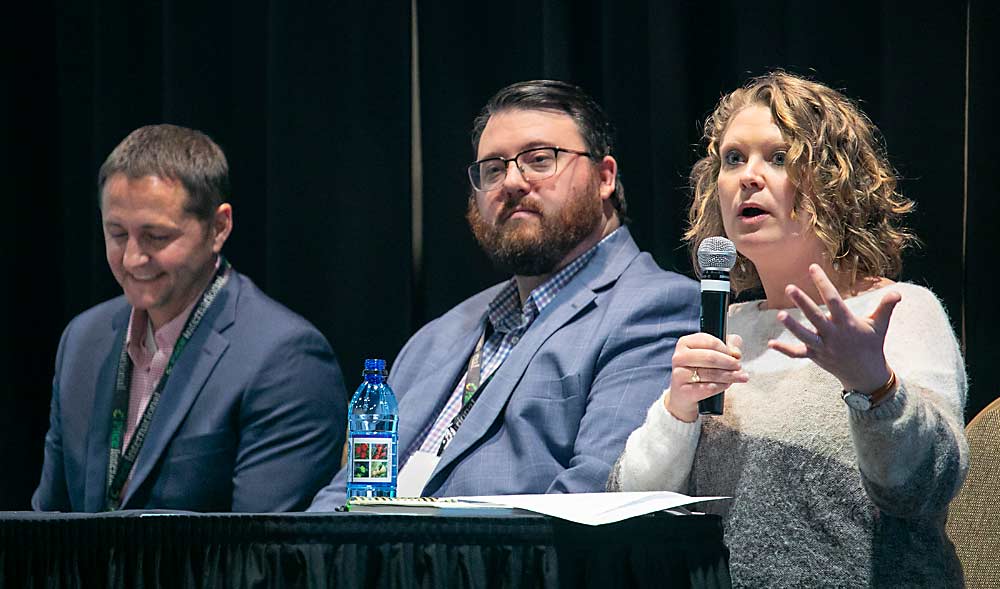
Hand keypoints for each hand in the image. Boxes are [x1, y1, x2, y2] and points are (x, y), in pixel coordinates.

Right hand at [666, 332, 746, 421]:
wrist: (684, 393)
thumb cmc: (700, 369)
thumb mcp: (713, 352)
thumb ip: (729, 346)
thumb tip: (736, 353)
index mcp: (685, 343)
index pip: (710, 342)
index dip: (726, 349)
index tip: (735, 355)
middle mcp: (679, 357)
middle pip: (711, 357)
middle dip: (729, 362)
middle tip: (739, 366)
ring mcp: (679, 375)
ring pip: (711, 374)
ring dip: (729, 375)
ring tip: (739, 377)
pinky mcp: (684, 391)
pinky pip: (709, 388)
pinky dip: (721, 386)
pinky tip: (727, 384)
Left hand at [768, 264, 898, 391]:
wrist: (867, 375)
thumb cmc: (872, 345)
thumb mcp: (880, 325)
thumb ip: (886, 307)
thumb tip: (897, 292)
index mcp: (847, 323)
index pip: (833, 299)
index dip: (823, 283)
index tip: (812, 267)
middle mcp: (833, 334)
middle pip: (816, 316)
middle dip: (803, 302)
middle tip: (790, 288)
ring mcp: (823, 347)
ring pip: (805, 336)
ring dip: (792, 327)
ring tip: (779, 315)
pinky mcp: (816, 357)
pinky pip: (798, 354)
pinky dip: (785, 350)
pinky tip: (770, 344)